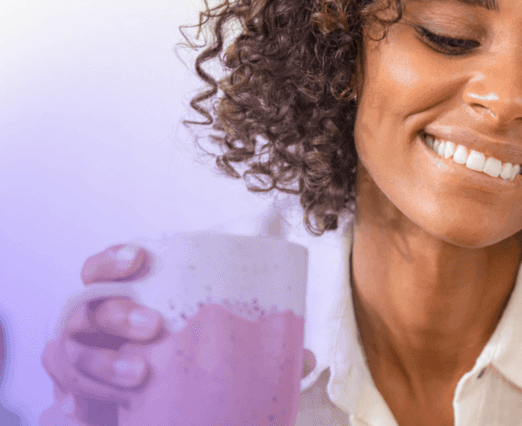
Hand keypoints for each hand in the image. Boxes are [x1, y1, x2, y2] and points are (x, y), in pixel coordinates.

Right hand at [41, 244, 317, 423]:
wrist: (164, 415)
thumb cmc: (188, 369)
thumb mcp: (221, 350)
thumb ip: (257, 345)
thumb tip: (307, 356)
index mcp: (130, 300)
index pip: (104, 268)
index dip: (114, 259)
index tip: (140, 257)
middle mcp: (97, 326)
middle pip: (86, 305)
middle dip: (115, 311)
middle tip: (153, 326)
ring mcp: (83, 358)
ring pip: (68, 348)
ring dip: (103, 360)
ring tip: (141, 371)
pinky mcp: (76, 394)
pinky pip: (68, 391)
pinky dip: (91, 393)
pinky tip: (120, 395)